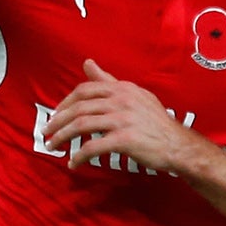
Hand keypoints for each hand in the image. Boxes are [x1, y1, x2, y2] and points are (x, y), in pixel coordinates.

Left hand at [43, 60, 202, 172]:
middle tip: (47, 133)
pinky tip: (73, 163)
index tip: (56, 115)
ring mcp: (123, 119)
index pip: (85, 90)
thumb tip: (87, 63)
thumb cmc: (156, 122)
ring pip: (82, 125)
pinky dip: (79, 156)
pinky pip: (94, 147)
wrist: (178, 145)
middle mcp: (121, 100)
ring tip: (53, 147)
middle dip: (58, 121)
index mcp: (122, 89)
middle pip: (79, 107)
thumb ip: (108, 81)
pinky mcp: (125, 139)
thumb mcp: (134, 95)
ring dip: (63, 137)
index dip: (65, 103)